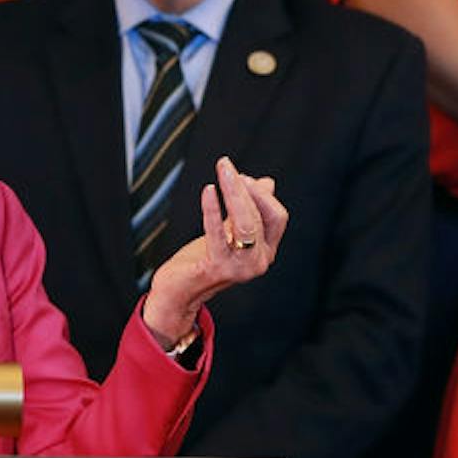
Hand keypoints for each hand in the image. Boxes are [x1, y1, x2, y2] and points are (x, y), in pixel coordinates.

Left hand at [139, 157, 288, 346]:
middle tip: (226, 165)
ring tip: (222, 170)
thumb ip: (248, 210)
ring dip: (233, 192)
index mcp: (265, 251)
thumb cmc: (204, 259)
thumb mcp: (230, 232)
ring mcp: (240, 268)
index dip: (261, 194)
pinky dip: (213, 209)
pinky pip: (217, 234)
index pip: (277, 217)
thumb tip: (267, 182)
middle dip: (244, 187)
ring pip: (245, 223)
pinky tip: (208, 190)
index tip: (241, 176)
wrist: (180, 292)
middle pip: (260, 216)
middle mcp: (259, 261)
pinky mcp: (218, 268)